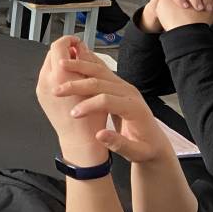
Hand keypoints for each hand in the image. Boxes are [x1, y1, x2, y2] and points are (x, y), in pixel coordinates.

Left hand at [36, 37, 108, 165]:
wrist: (80, 140)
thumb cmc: (93, 116)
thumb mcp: (95, 84)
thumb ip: (85, 62)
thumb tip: (80, 47)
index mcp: (61, 74)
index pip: (59, 45)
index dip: (69, 40)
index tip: (78, 43)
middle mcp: (47, 79)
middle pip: (52, 53)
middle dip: (65, 51)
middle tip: (78, 54)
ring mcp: (41, 87)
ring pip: (48, 64)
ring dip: (60, 62)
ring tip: (76, 69)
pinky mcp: (40, 95)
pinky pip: (46, 76)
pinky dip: (56, 73)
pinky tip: (70, 80)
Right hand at [51, 43, 174, 164]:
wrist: (154, 140)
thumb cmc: (145, 148)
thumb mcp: (136, 152)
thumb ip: (119, 144)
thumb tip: (100, 134)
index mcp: (134, 108)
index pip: (108, 100)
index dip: (89, 106)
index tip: (73, 114)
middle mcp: (129, 92)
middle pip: (101, 82)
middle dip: (78, 85)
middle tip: (58, 90)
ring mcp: (124, 86)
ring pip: (100, 71)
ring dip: (79, 67)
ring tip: (61, 64)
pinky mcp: (117, 84)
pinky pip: (100, 70)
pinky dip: (85, 64)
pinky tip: (73, 59)